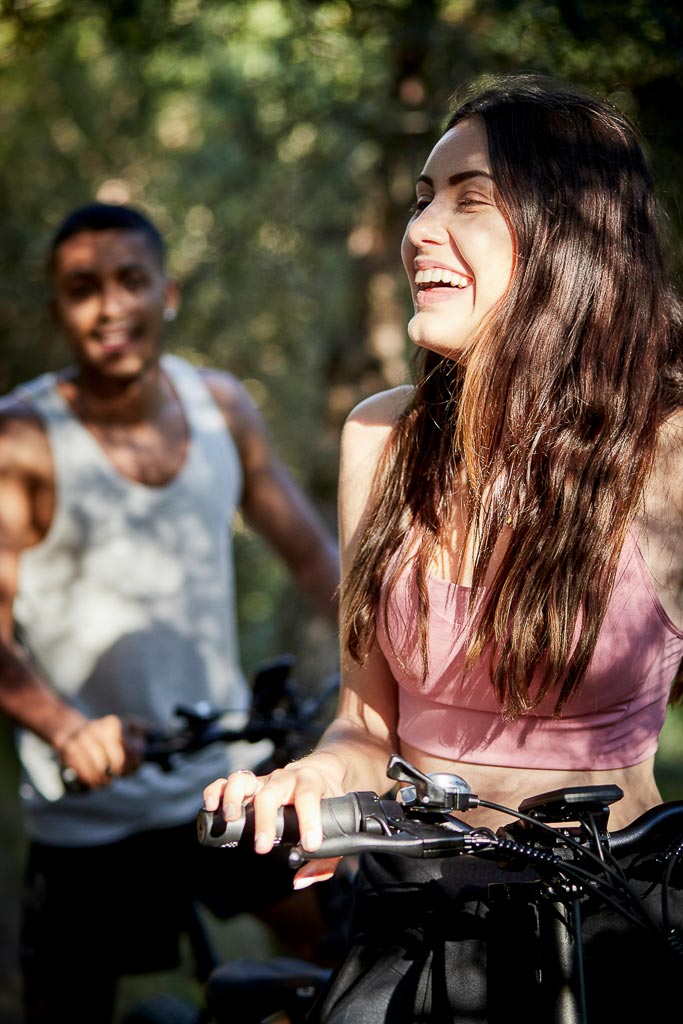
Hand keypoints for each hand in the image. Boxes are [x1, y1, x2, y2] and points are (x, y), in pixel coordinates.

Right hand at [57, 714, 147, 788]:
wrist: (73, 730)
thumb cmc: (107, 732)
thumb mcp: (128, 725)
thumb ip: (145, 731)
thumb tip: (160, 738)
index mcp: (113, 724)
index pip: (129, 749)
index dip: (134, 762)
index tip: (135, 765)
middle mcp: (96, 730)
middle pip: (114, 763)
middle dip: (121, 772)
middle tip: (122, 774)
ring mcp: (80, 741)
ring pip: (98, 771)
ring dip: (106, 781)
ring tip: (109, 781)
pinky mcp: (68, 752)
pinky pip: (83, 774)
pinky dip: (92, 782)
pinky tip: (97, 781)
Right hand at [203, 754, 344, 856]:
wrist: (323, 770)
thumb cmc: (328, 801)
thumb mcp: (336, 824)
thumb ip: (324, 858)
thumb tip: (300, 881)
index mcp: (311, 782)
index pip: (309, 797)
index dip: (309, 820)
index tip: (309, 845)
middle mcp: (285, 778)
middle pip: (271, 794)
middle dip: (264, 821)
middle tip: (262, 848)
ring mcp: (265, 780)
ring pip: (244, 780)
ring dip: (234, 798)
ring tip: (230, 819)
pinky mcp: (250, 784)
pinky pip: (227, 782)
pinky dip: (216, 791)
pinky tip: (211, 806)